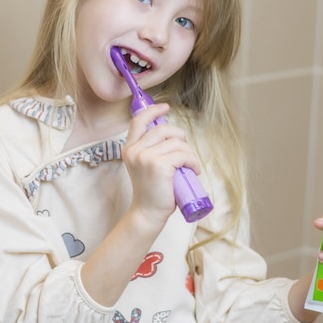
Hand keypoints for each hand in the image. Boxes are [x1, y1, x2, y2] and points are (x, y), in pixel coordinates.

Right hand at [122, 103, 200, 222]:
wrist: (147, 213)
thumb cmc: (151, 191)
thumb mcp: (145, 165)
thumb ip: (150, 149)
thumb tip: (170, 135)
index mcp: (129, 148)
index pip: (139, 120)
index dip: (153, 111)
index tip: (165, 108)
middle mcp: (135, 150)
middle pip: (164, 129)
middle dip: (180, 138)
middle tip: (185, 153)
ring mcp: (146, 157)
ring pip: (177, 143)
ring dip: (189, 154)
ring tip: (190, 166)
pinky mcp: (159, 165)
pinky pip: (184, 155)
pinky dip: (193, 162)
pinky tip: (193, 170)